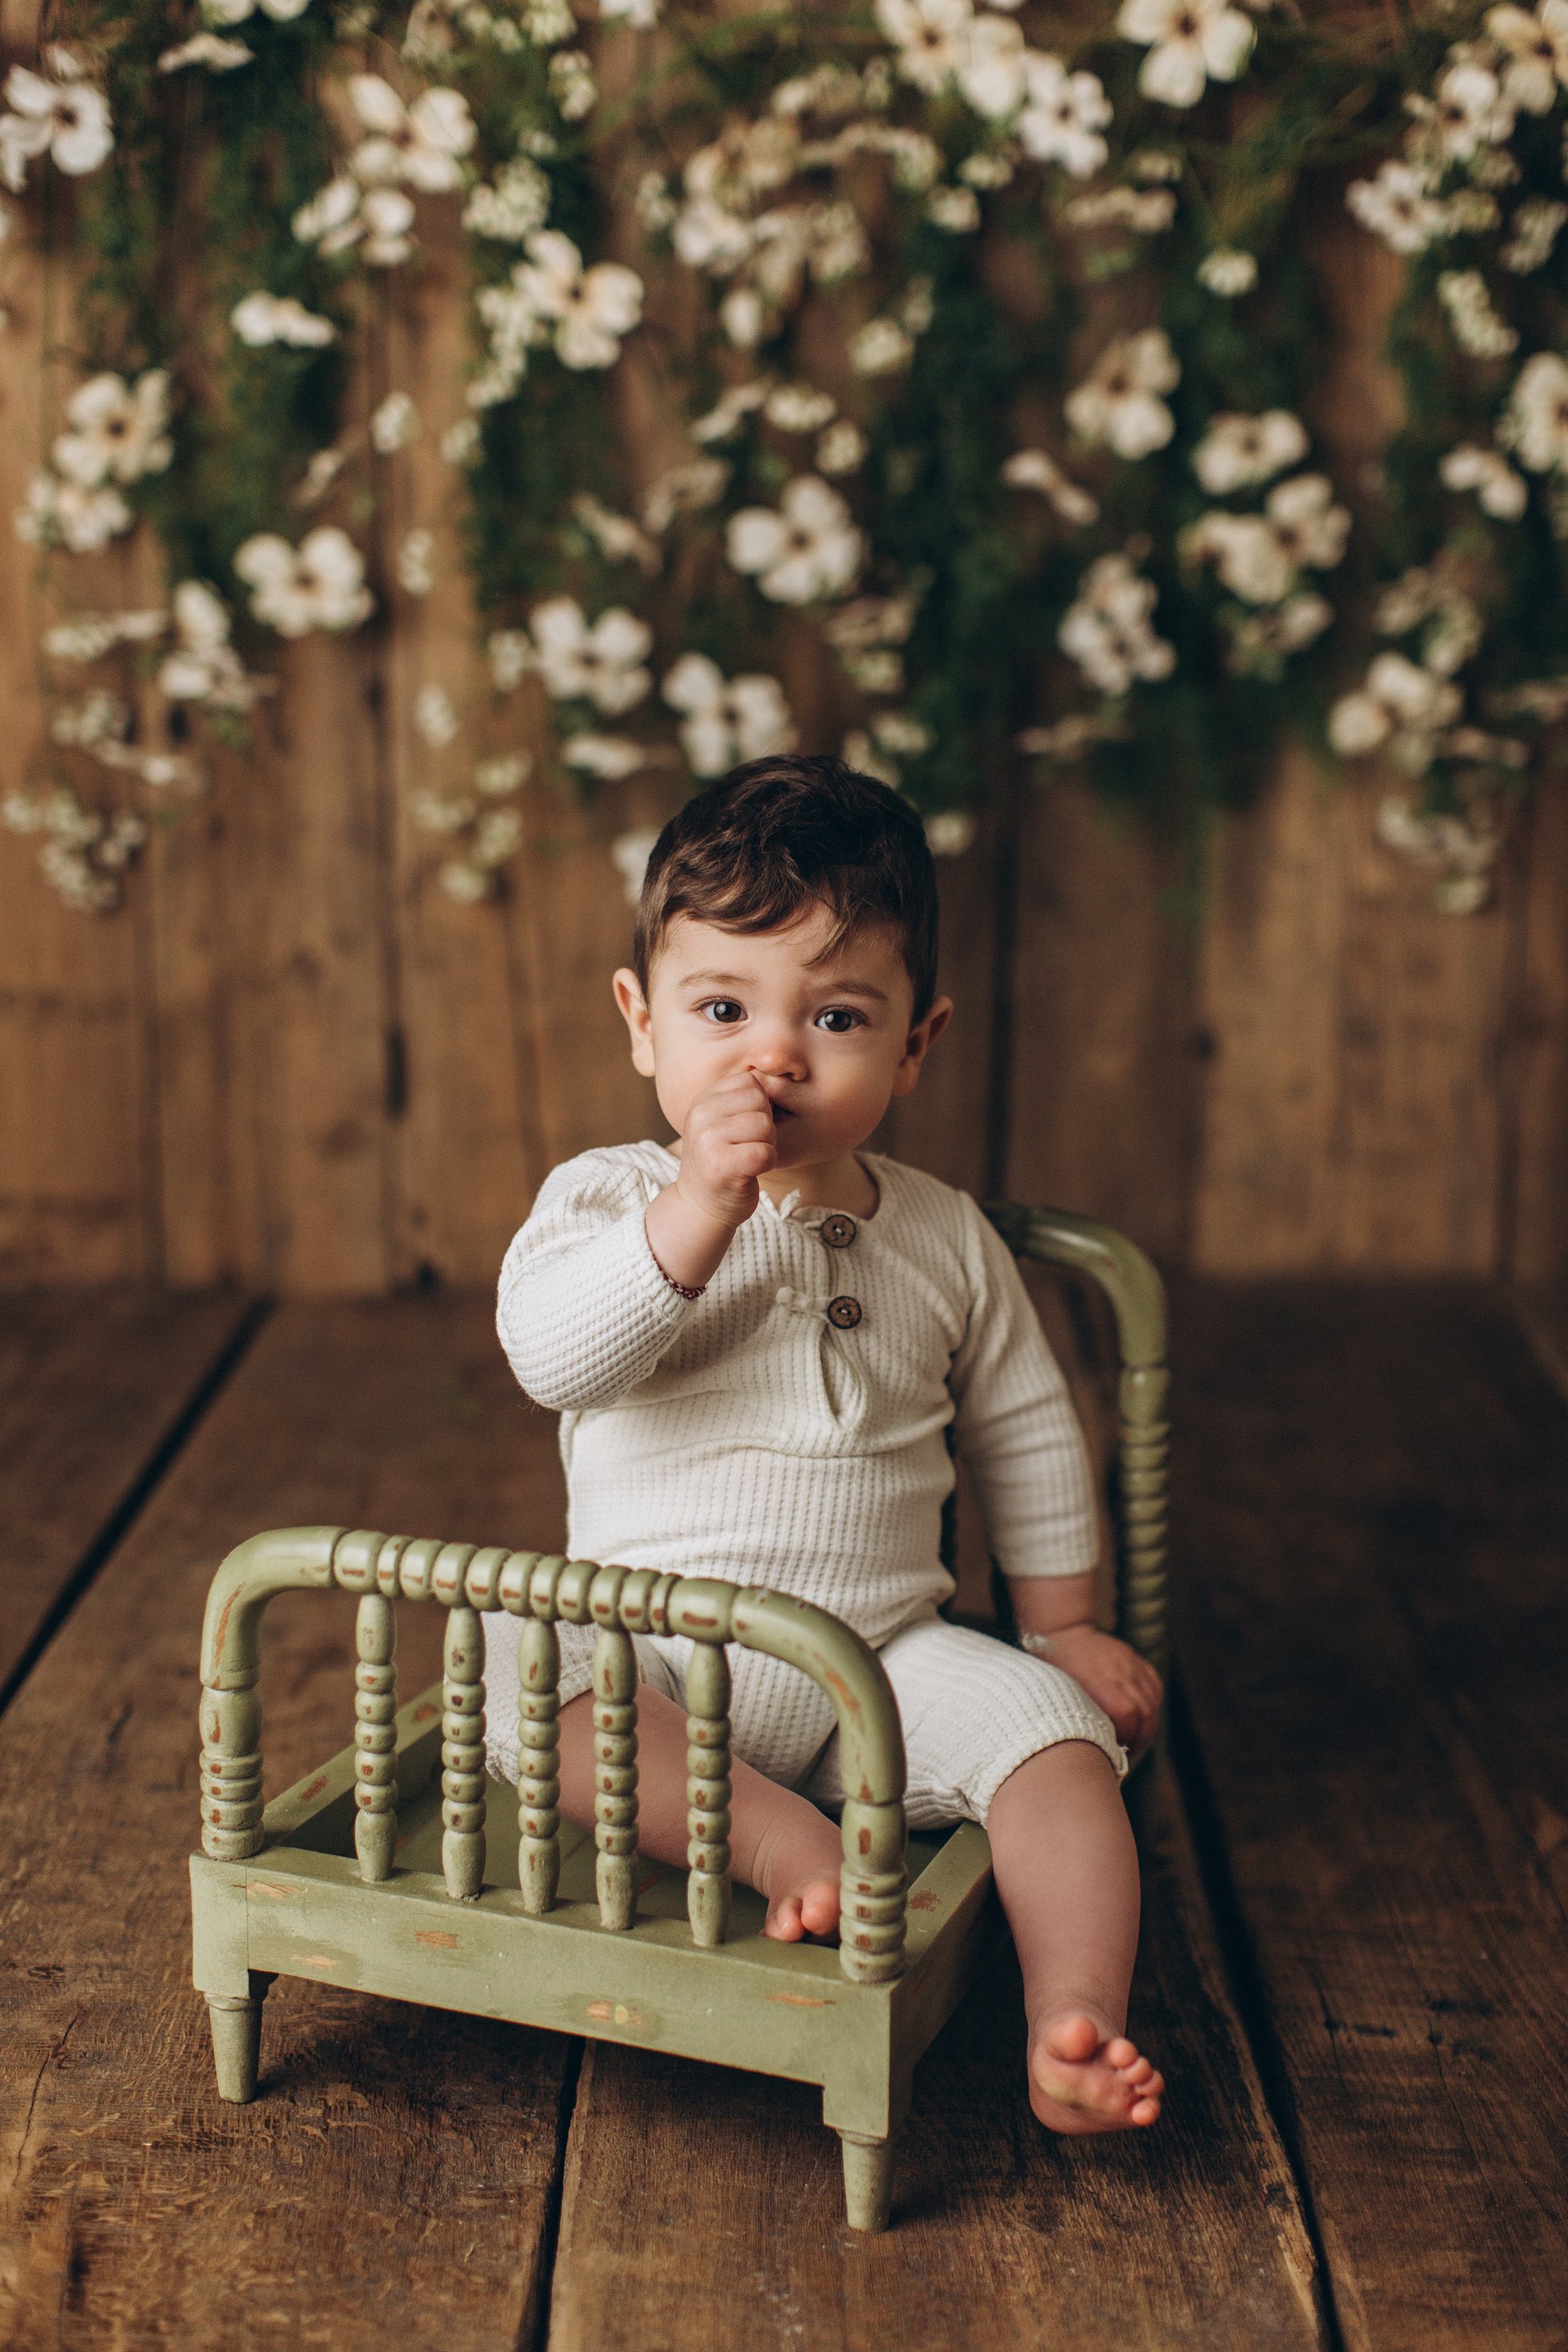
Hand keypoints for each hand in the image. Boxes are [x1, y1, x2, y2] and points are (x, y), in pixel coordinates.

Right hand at [674, 1070, 778, 1230]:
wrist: (700, 1207)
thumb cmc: (720, 1162)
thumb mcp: (720, 1122)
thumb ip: (739, 1098)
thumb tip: (773, 1072)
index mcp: (702, 1100)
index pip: (750, 1081)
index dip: (760, 1104)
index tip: (745, 1126)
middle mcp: (701, 1115)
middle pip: (761, 1102)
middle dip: (766, 1124)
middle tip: (749, 1144)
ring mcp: (709, 1140)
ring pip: (765, 1126)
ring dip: (767, 1144)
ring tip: (749, 1157)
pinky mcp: (722, 1166)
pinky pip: (766, 1153)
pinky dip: (768, 1163)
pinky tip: (752, 1171)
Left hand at [1038, 1625, 1162, 1754]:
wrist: (1067, 1632)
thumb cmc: (1059, 1667)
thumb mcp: (1063, 1692)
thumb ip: (1083, 1714)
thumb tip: (1097, 1746)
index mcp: (1098, 1680)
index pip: (1127, 1713)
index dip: (1127, 1735)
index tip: (1118, 1747)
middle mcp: (1119, 1670)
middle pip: (1145, 1712)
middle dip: (1141, 1737)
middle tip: (1130, 1751)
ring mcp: (1130, 1663)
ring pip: (1153, 1702)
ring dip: (1149, 1725)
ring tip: (1137, 1738)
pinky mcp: (1137, 1660)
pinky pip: (1155, 1687)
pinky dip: (1154, 1706)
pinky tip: (1144, 1718)